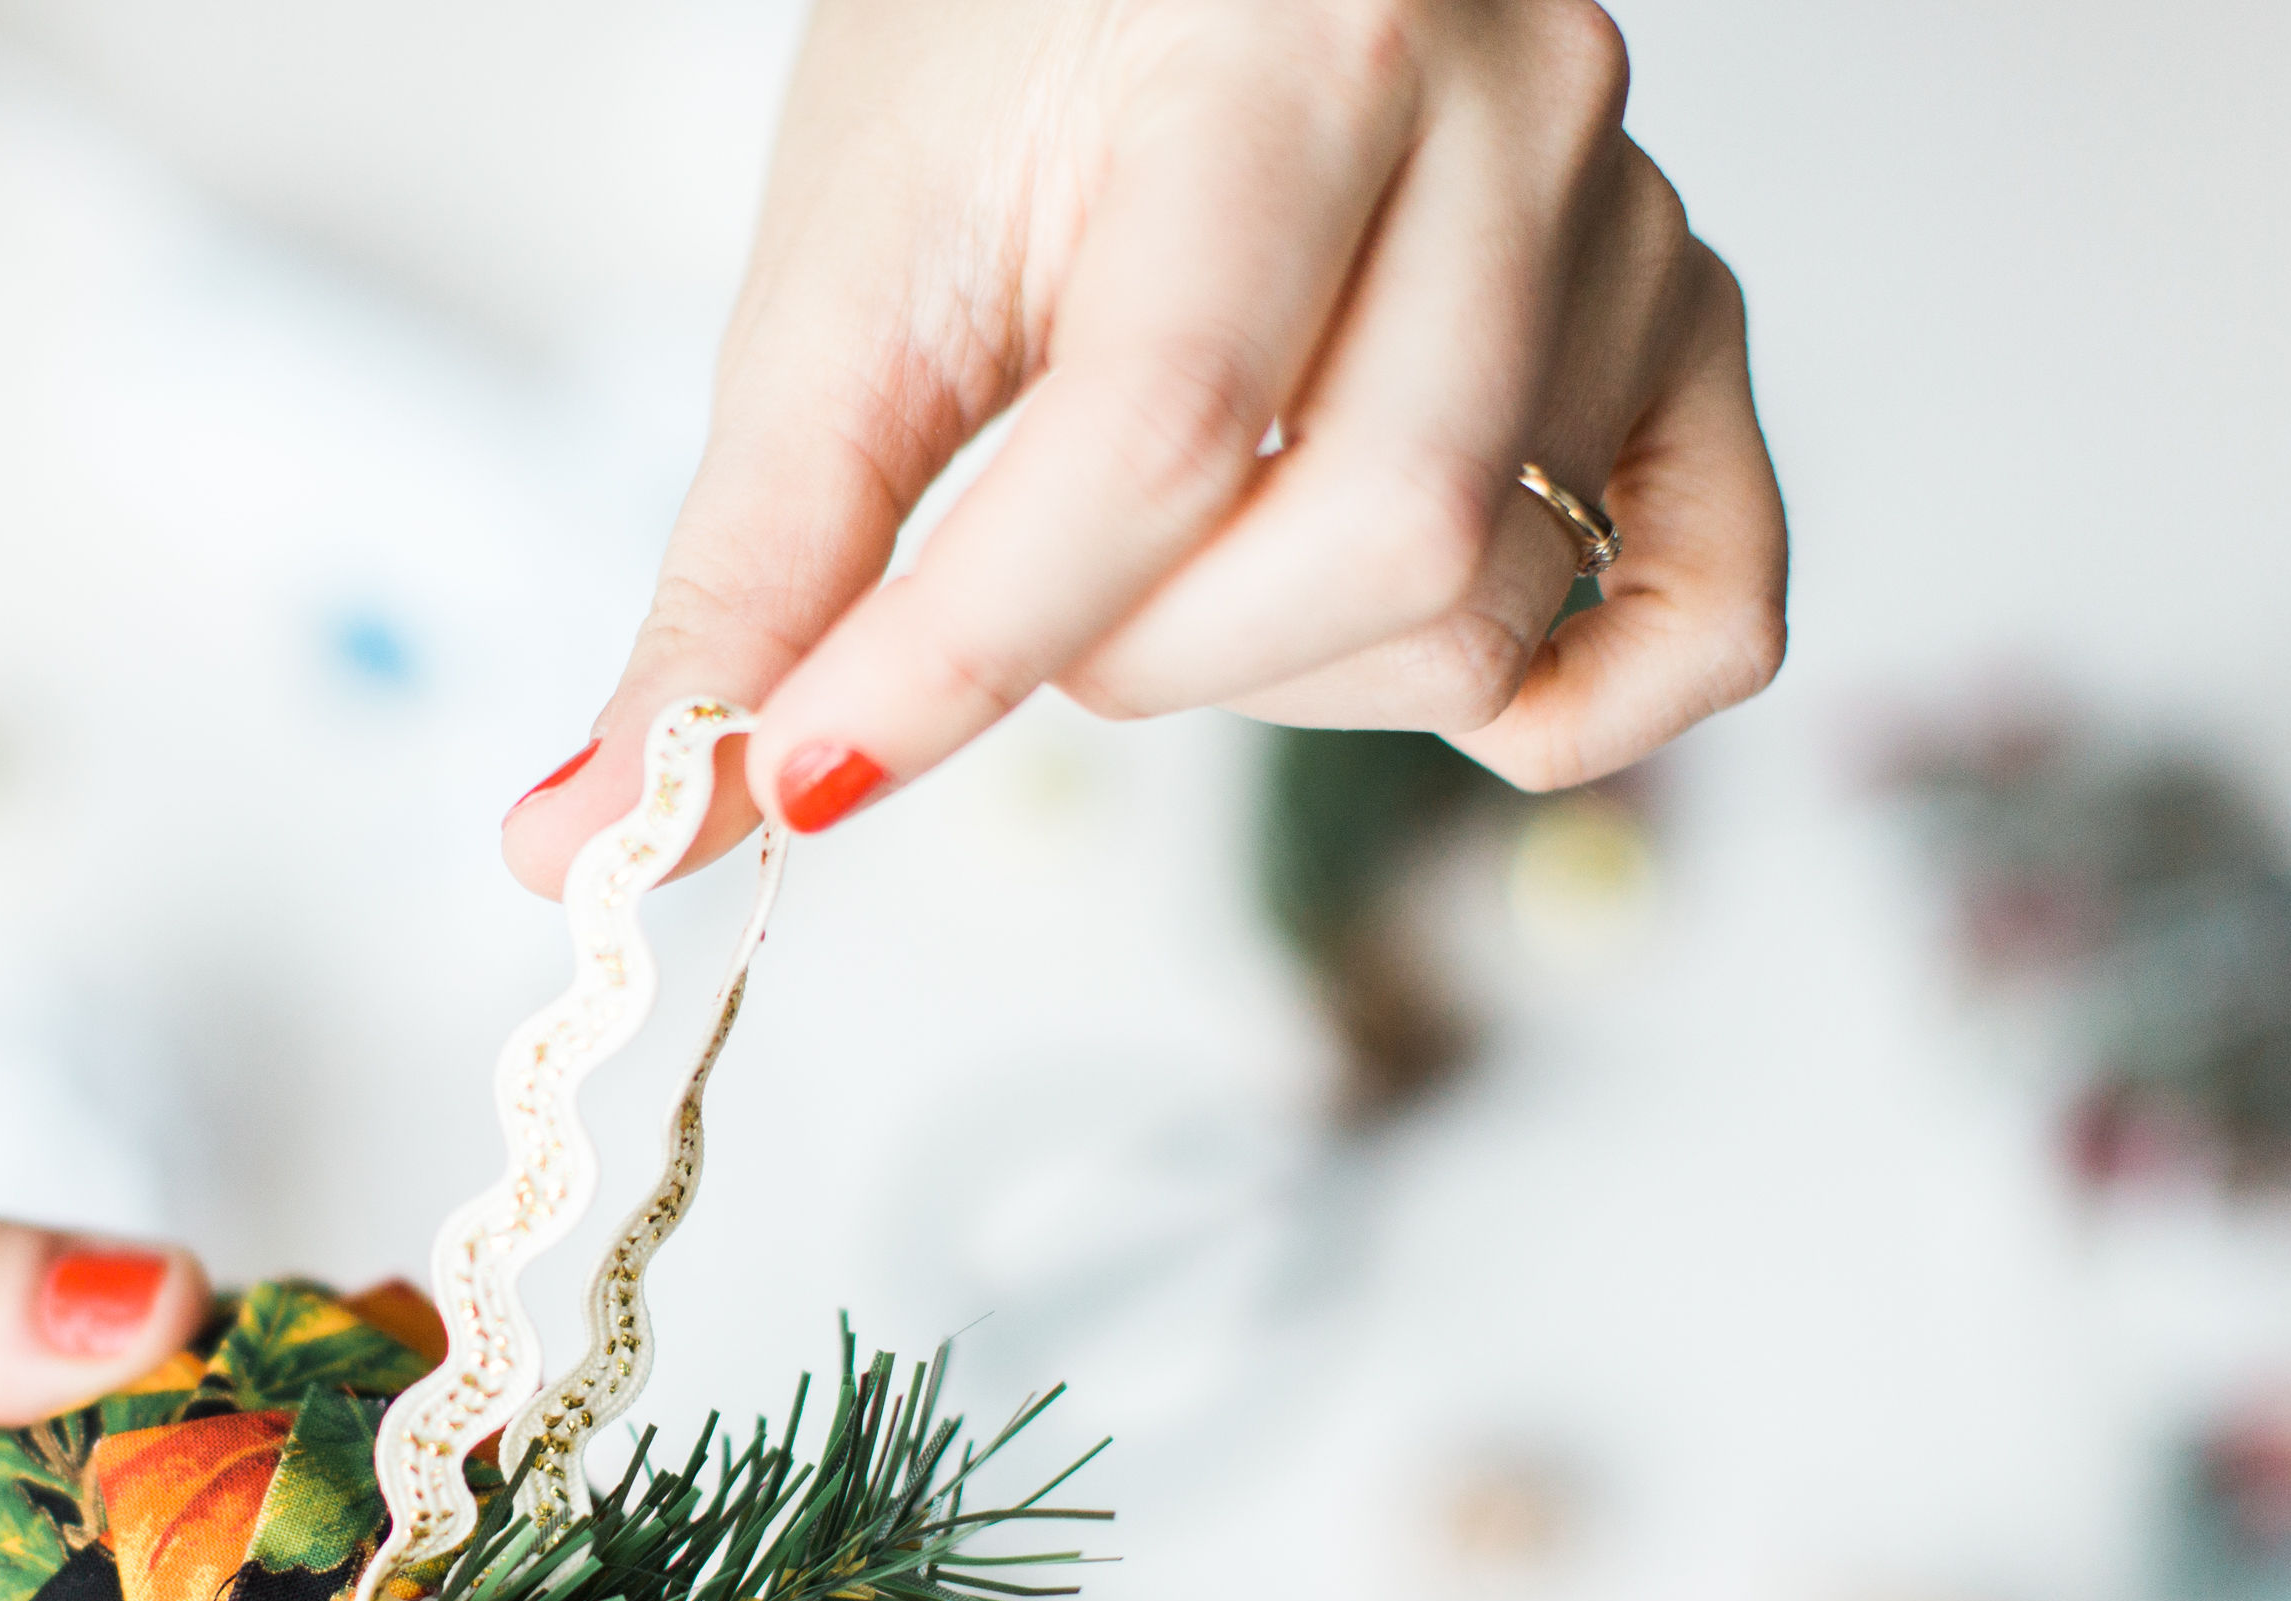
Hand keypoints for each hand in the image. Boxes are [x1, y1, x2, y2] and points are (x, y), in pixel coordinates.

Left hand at [503, 0, 1785, 888]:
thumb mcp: (840, 281)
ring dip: (1277, 676)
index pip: (1154, 434)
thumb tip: (583, 832)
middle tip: (1020, 594)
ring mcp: (1629, 223)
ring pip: (1488, 597)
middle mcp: (1513, 111)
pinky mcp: (1682, 325)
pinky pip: (1707, 603)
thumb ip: (746, 569)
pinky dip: (1574, 705)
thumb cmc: (996, 51)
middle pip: (1367, 545)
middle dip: (1129, 656)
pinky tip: (1427, 690)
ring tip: (1169, 552)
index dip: (958, 657)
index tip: (795, 776)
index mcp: (1284, 46)